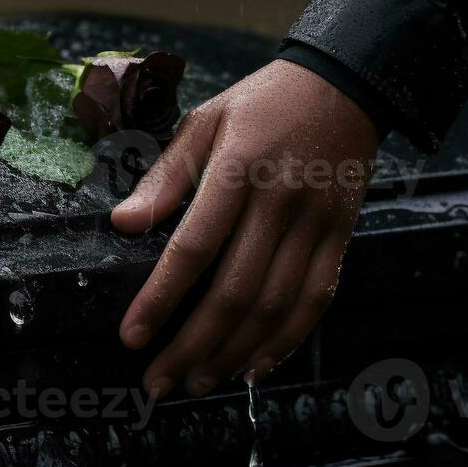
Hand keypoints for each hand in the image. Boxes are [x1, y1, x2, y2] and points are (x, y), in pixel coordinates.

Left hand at [112, 60, 380, 397]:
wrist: (346, 85)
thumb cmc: (261, 104)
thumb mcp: (204, 121)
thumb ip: (164, 177)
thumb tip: (122, 224)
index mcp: (239, 169)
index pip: (194, 247)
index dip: (161, 298)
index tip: (133, 338)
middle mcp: (281, 201)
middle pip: (235, 291)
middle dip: (193, 346)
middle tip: (159, 381)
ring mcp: (316, 221)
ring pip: (276, 306)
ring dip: (234, 353)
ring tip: (198, 381)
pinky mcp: (342, 235)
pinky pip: (316, 298)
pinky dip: (287, 341)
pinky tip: (255, 367)